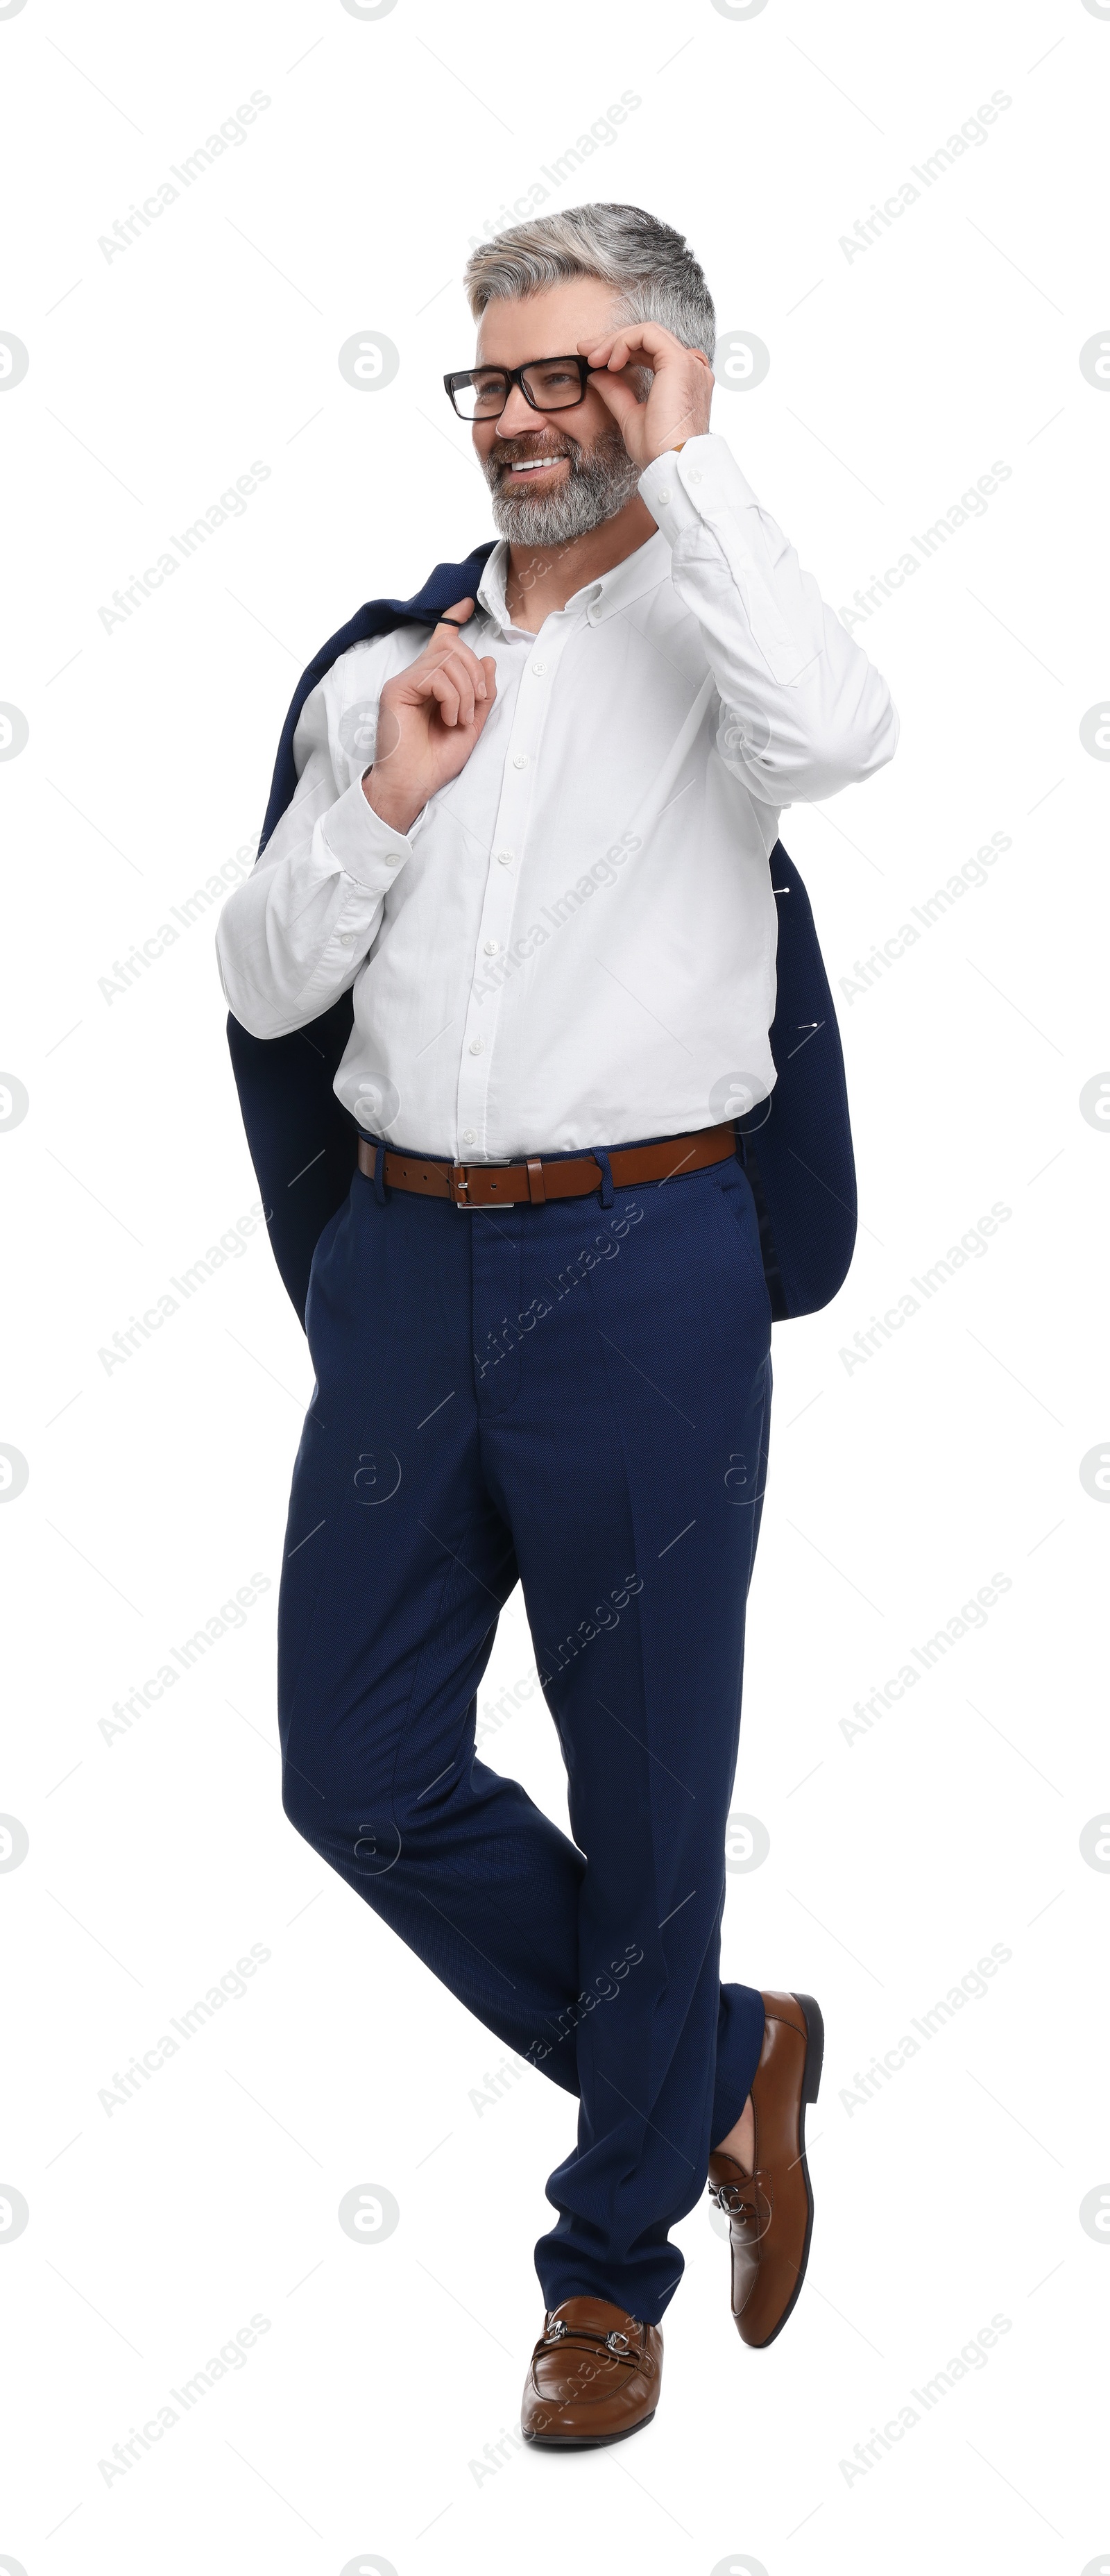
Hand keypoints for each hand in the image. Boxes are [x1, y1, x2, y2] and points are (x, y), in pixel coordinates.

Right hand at [361, 600, 496, 834]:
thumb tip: (487, 660)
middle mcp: (415, 677)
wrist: (413, 785)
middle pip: (453, 647)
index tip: (467, 604)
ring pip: (447, 660)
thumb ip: (481, 695)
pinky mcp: (396, 689)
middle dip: (475, 675)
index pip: (441, 641)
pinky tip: (448, 719)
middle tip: (475, 706)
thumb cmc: (436, 760)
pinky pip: (435, 675)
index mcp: (432, 683)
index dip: (453, 619)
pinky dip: (451, 697)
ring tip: (458, 720)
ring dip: (465, 692)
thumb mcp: (471, 725)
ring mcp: (404, 681)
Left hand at [577, 320, 713, 468]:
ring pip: (647, 332)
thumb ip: (616, 392)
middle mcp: (690, 369)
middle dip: (613, 341)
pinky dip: (624, 342)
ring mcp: (688, 363)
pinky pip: (647, 334)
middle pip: (648, 339)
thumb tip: (597, 374)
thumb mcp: (629, 416)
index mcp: (683, 381)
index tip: (592, 360)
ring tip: (594, 358)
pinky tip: (610, 362)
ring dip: (616, 341)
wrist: (671, 464)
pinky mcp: (679, 362)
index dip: (620, 351)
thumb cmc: (657, 451)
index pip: (651, 352)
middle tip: (585, 351)